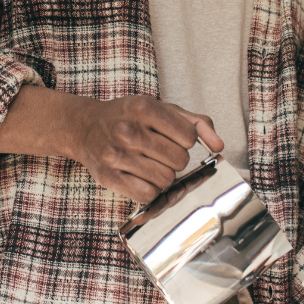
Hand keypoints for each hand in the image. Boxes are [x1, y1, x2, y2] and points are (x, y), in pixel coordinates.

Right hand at [65, 94, 222, 202]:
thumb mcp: (161, 108)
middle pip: (179, 161)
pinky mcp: (108, 176)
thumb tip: (219, 145)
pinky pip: (147, 195)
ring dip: (163, 175)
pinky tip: (141, 177)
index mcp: (143, 108)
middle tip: (159, 152)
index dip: (185, 141)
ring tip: (149, 163)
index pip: (188, 137)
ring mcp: (116, 154)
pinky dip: (149, 190)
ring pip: (165, 180)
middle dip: (175, 159)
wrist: (84, 126)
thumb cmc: (127, 117)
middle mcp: (128, 130)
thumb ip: (195, 123)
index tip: (172, 138)